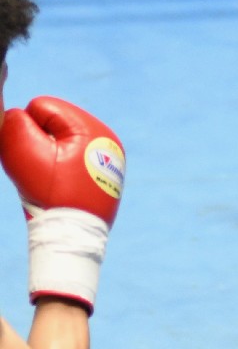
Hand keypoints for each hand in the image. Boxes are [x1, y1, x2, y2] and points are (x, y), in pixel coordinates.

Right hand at [0, 97, 125, 310]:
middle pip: (56, 124)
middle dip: (41, 142)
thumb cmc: (51, 197)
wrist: (73, 241)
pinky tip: (60, 188)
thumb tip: (18, 113)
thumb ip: (16, 126)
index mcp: (93, 128)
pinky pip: (74, 160)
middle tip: (43, 172)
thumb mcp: (26, 157)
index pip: (44, 107)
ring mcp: (109, 158)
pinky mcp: (104, 175)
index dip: (28, 130)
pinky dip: (61, 169)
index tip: (34, 157)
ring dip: (49, 155)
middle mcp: (107, 139)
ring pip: (64, 142)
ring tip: (52, 181)